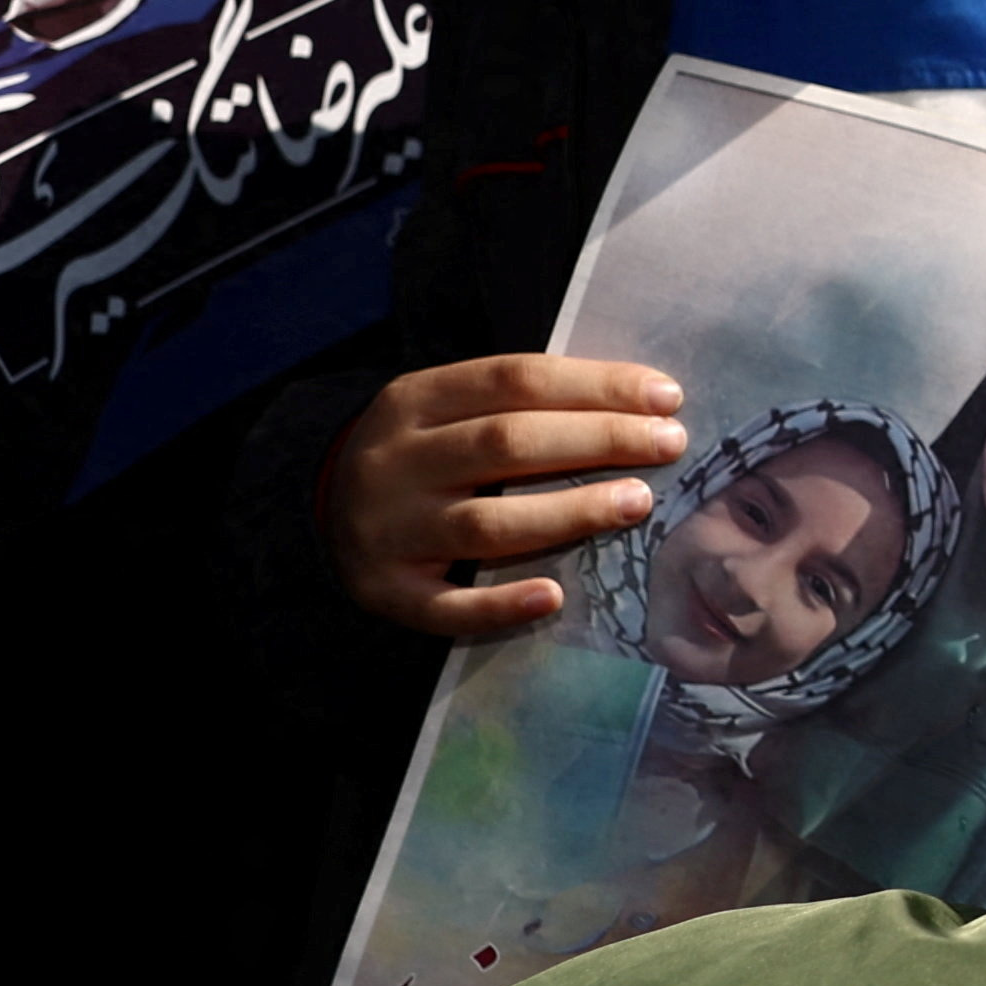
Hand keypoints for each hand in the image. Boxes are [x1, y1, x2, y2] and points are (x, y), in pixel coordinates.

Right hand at [320, 353, 688, 637]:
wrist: (317, 510)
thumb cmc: (421, 456)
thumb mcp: (446, 411)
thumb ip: (518, 405)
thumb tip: (638, 404)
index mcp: (414, 400)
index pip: (514, 380)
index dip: (595, 385)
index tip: (666, 398)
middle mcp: (394, 460)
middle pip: (506, 443)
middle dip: (598, 440)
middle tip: (669, 444)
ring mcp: (386, 529)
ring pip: (486, 523)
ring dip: (570, 512)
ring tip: (639, 502)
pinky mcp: (386, 591)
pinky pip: (447, 605)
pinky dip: (502, 603)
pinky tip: (555, 597)